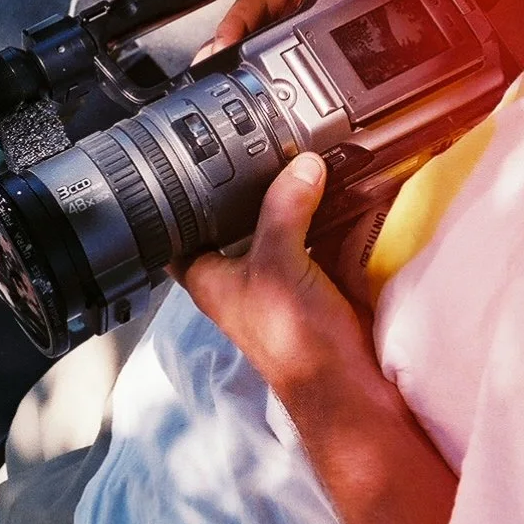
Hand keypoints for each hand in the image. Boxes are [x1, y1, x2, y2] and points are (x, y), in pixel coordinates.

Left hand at [175, 151, 376, 395]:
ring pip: (278, 224)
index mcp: (210, 275)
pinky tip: (333, 182)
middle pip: (233, 221)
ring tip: (295, 148)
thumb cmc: (292, 336)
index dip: (177, 199)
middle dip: (245, 186)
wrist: (346, 384)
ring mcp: (279, 277)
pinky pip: (316, 235)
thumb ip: (284, 208)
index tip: (183, 160)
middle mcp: (240, 275)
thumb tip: (302, 164)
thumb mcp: (277, 262)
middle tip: (253, 139)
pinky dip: (324, 212)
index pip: (178, 231)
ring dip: (290, 195)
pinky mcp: (316, 280)